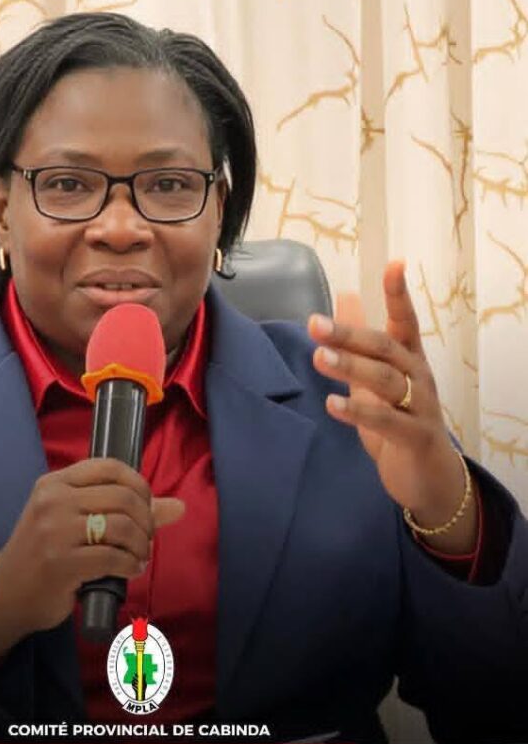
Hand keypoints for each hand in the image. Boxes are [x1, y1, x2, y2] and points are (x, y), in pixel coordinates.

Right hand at [0, 458, 184, 666]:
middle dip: (146, 520)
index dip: (139, 484)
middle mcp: (53, 501)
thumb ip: (125, 510)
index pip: (109, 467)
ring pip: (121, 526)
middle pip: (122, 496)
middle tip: (145, 538)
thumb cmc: (45, 553)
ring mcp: (54, 531)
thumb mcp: (75, 521)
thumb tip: (179, 507)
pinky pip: (113, 557)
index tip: (145, 506)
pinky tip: (130, 570)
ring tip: (138, 556)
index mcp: (55, 483)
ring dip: (140, 545)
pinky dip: (131, 565)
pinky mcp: (61, 563)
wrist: (7, 592)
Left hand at [308, 261, 476, 553]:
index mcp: (409, 360)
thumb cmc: (400, 420)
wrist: (429, 478)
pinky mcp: (415, 438)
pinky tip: (332, 404)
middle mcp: (418, 378)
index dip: (398, 294)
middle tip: (314, 324)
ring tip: (319, 358)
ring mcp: (420, 408)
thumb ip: (361, 339)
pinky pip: (387, 421)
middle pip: (385, 349)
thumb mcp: (377, 377)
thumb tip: (345, 293)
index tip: (394, 265)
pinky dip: (360, 412)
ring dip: (351, 368)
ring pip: (386, 381)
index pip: (405, 321)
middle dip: (350, 334)